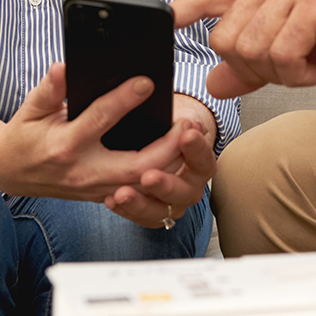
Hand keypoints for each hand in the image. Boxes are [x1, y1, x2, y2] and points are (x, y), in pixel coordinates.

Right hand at [0, 63, 187, 198]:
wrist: (9, 171)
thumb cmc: (24, 134)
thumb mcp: (30, 108)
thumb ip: (49, 89)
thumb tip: (63, 68)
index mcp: (64, 145)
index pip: (100, 120)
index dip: (124, 99)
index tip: (146, 82)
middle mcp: (83, 171)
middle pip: (135, 164)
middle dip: (166, 147)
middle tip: (188, 123)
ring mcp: (94, 188)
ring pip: (142, 182)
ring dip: (170, 162)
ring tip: (190, 137)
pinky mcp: (101, 195)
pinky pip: (137, 188)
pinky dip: (160, 174)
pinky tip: (179, 155)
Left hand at [104, 97, 217, 228]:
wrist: (165, 140)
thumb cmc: (166, 122)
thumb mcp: (173, 116)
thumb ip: (179, 119)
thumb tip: (160, 97)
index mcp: (200, 157)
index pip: (204, 159)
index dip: (198, 148)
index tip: (186, 132)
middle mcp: (191, 182)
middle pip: (185, 191)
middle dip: (167, 183)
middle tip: (148, 175)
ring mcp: (172, 201)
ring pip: (161, 210)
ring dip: (141, 202)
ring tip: (121, 193)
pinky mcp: (152, 212)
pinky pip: (142, 218)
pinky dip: (128, 210)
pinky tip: (111, 199)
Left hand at [172, 0, 315, 97]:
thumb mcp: (293, 55)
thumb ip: (251, 68)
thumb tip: (213, 84)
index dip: (182, 9)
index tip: (160, 21)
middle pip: (226, 39)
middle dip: (252, 69)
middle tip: (287, 70)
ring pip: (252, 48)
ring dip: (278, 73)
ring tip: (304, 66)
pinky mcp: (314, 5)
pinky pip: (283, 53)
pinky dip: (296, 73)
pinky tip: (314, 67)